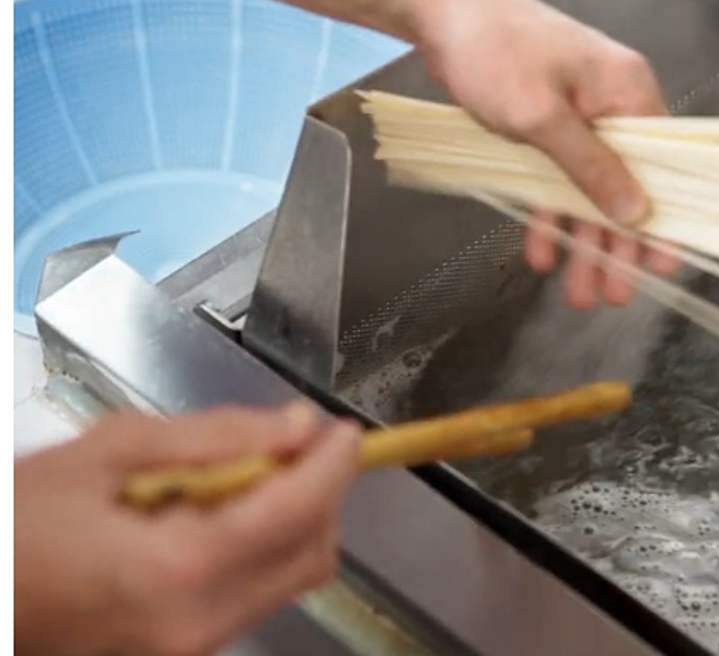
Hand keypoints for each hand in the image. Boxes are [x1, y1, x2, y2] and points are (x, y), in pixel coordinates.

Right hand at [15, 404, 360, 655]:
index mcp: (179, 568)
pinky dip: (253, 550)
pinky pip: (249, 597)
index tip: (345, 431)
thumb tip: (296, 426)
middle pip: (312, 554)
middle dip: (317, 494)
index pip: (298, 510)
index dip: (333, 464)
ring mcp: (189, 650)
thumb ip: (217, 436)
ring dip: (287, 521)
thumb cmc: (14, 518)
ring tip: (231, 479)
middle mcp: (197, 623)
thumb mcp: (109, 450)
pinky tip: (205, 517)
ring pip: (287, 579)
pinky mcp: (179, 655)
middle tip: (287, 447)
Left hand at [418, 0, 679, 308]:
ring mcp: (580, 117)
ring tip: (579, 293)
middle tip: (614, 297)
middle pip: (625, 187)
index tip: (662, 267)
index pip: (663, 166)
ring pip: (589, 191)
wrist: (442, 16)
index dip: (664, 218)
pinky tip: (542, 252)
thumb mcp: (543, 117)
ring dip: (583, 240)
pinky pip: (557, 179)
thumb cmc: (496, 54)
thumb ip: (590, 167)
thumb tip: (637, 214)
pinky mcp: (549, 126)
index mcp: (628, 94)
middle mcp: (613, 107)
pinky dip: (550, 213)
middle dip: (617, 246)